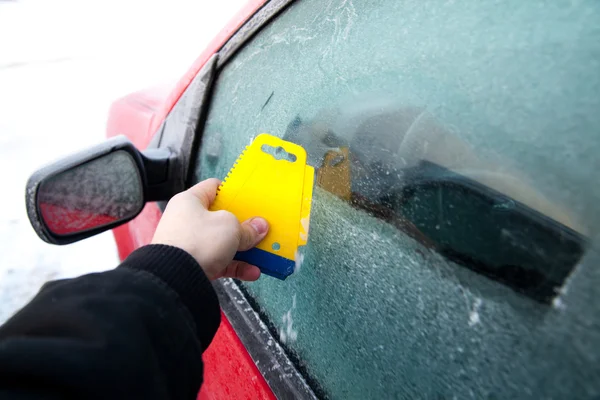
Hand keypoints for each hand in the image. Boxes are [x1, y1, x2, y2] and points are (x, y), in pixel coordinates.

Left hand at [151, 178, 268, 280]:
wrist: (176, 278)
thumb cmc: (197, 241)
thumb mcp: (230, 227)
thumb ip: (247, 227)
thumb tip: (259, 227)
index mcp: (190, 201)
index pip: (212, 188)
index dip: (232, 192)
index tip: (249, 200)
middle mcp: (187, 221)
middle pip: (220, 219)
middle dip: (241, 226)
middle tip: (258, 228)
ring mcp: (189, 244)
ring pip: (222, 243)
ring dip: (243, 249)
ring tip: (261, 254)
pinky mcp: (193, 265)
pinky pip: (219, 262)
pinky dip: (236, 267)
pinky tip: (252, 272)